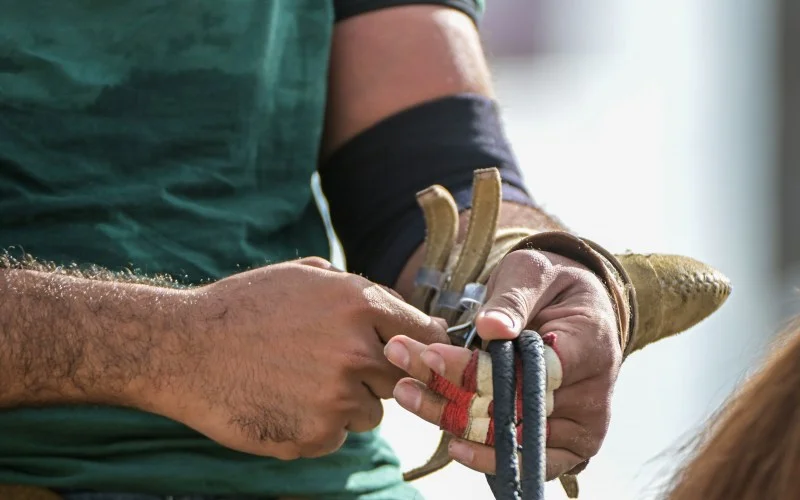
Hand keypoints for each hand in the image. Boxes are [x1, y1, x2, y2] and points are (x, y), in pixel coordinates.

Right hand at [146, 257, 446, 459]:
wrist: (184, 349)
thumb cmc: (245, 306)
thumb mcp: (304, 276)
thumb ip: (360, 292)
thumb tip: (404, 314)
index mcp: (357, 303)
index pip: (427, 335)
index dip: (424, 346)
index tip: (417, 355)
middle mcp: (355, 351)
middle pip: (403, 378)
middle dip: (378, 375)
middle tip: (338, 365)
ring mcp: (336, 398)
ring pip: (371, 412)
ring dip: (347, 402)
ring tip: (300, 381)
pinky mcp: (314, 435)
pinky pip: (338, 436)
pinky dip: (318, 425)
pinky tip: (283, 402)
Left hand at [386, 249, 620, 478]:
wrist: (579, 309)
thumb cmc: (552, 285)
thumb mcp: (533, 273)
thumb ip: (513, 299)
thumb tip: (491, 327)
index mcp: (590, 346)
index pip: (527, 369)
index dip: (475, 369)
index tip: (431, 355)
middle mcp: (591, 396)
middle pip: (512, 407)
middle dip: (449, 389)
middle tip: (402, 368)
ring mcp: (580, 428)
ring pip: (508, 436)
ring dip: (452, 418)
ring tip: (406, 392)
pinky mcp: (566, 447)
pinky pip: (524, 461)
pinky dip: (486, 454)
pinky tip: (451, 442)